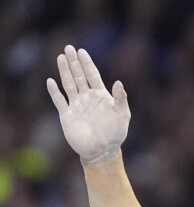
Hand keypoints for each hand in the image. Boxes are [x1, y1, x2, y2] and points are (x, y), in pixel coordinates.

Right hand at [47, 45, 129, 163]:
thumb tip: (119, 82)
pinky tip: (51, 81)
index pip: (92, 75)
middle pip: (79, 76)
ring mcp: (76, 105)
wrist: (102, 151)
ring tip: (60, 57)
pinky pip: (59, 101)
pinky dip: (54, 91)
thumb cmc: (115, 134)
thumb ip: (121, 99)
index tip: (82, 51)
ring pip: (69, 84)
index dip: (87, 63)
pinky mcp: (67, 115)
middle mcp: (87, 98)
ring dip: (64, 71)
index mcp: (101, 96)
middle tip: (68, 48)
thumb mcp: (122, 115)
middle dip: (74, 62)